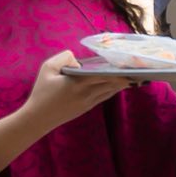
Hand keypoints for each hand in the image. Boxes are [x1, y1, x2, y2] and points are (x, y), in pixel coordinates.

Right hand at [0, 49, 125, 173]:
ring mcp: (88, 103)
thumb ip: (64, 58)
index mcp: (77, 83)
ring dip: (121, 84)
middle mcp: (86, 94)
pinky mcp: (87, 108)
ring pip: (110, 91)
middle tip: (137, 69)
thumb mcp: (47, 68)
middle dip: (124, 77)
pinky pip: (104, 96)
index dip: (117, 70)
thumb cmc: (41, 92)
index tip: (128, 64)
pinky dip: (113, 89)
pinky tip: (119, 84)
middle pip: (111, 83)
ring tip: (134, 75)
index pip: (103, 75)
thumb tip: (79, 61)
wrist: (38, 118)